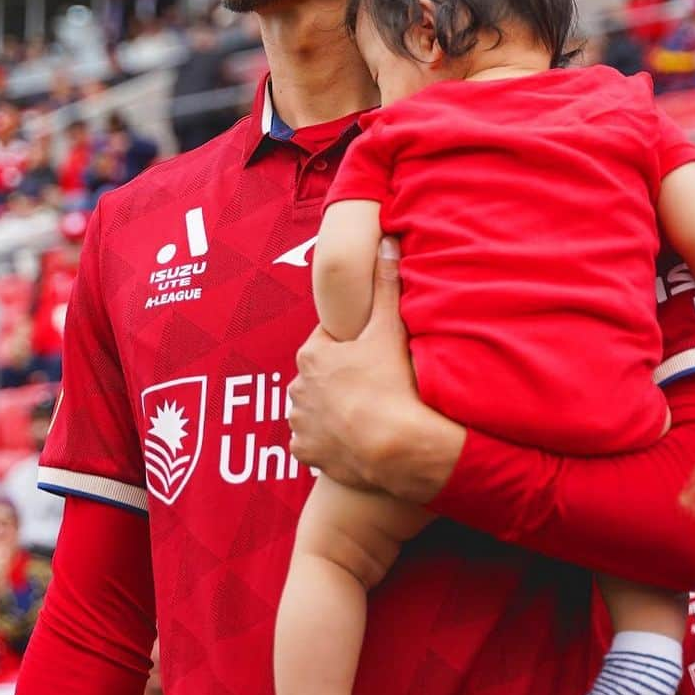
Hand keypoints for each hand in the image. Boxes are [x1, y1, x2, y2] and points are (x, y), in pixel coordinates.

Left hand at [287, 240, 463, 502]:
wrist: (397, 446)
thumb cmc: (393, 384)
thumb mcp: (390, 328)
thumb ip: (386, 284)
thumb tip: (386, 240)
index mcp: (312, 355)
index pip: (330, 343)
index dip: (353, 348)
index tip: (373, 356)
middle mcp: (297, 387)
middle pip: (322, 377)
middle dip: (341, 379)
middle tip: (374, 385)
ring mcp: (300, 423)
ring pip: (315, 410)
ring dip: (332, 411)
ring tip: (365, 414)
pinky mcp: (307, 454)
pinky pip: (314, 444)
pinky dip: (328, 442)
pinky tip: (352, 440)